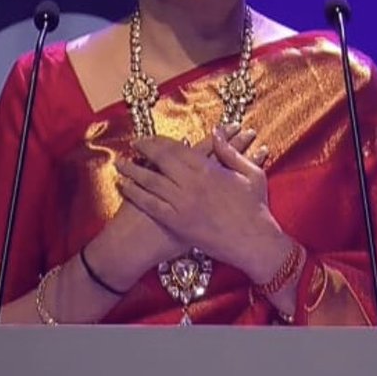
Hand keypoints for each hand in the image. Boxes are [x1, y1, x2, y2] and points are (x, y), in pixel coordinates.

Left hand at [115, 125, 285, 277]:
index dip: (160, 141)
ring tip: (120, 164)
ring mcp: (181, 203)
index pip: (177, 148)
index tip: (150, 137)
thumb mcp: (251, 174)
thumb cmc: (256, 208)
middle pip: (160, 160)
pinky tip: (123, 187)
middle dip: (144, 150)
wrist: (255, 242)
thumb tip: (215, 132)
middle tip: (134, 145)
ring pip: (150, 181)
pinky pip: (150, 205)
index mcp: (208, 169)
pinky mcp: (176, 222)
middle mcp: (191, 183)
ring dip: (132, 170)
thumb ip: (231, 152)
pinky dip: (134, 194)